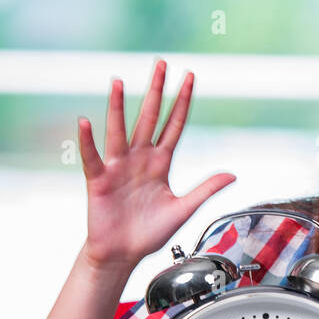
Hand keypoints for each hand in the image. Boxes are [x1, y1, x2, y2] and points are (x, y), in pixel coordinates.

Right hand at [78, 58, 236, 268]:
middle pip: (149, 118)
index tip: (190, 77)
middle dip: (156, 91)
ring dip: (118, 106)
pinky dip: (88, 141)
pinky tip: (86, 123)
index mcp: (161, 163)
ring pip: (120, 130)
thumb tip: (232, 174)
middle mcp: (140, 158)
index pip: (174, 125)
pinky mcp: (99, 180)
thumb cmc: (149, 233)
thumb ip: (205, 190)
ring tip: (119, 82)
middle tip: (161, 63)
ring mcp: (119, 167)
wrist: (123, 255)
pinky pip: (93, 157)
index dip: (182, 102)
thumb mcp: (183, 209)